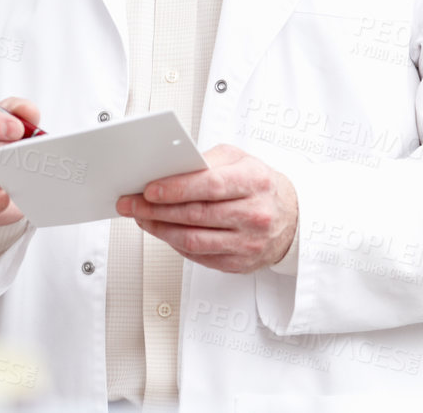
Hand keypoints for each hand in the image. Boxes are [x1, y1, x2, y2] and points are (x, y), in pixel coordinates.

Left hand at [116, 145, 296, 273]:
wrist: (290, 217)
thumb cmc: (259, 184)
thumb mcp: (239, 159)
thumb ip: (206, 160)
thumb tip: (170, 168)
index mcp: (255, 181)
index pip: (210, 186)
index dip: (176, 189)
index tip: (149, 189)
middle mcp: (254, 214)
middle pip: (196, 215)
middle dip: (156, 210)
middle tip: (133, 204)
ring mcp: (248, 242)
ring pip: (194, 240)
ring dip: (160, 229)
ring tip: (141, 218)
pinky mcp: (240, 263)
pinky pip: (199, 256)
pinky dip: (175, 244)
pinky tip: (163, 232)